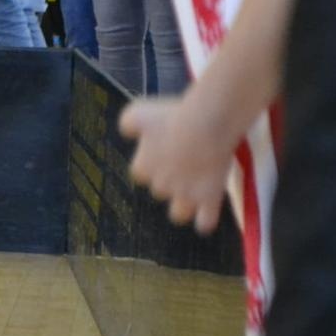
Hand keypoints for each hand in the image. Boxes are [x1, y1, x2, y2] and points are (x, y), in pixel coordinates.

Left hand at [119, 97, 235, 234]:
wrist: (203, 127)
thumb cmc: (171, 118)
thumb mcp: (139, 113)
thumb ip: (128, 124)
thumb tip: (127, 131)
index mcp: (143, 167)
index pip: (141, 173)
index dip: (152, 164)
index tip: (163, 152)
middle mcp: (160, 185)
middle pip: (160, 190)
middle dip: (170, 180)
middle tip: (186, 163)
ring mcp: (185, 196)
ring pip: (178, 213)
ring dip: (183, 207)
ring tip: (192, 198)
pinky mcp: (208, 200)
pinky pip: (205, 222)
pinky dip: (206, 222)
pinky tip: (207, 217)